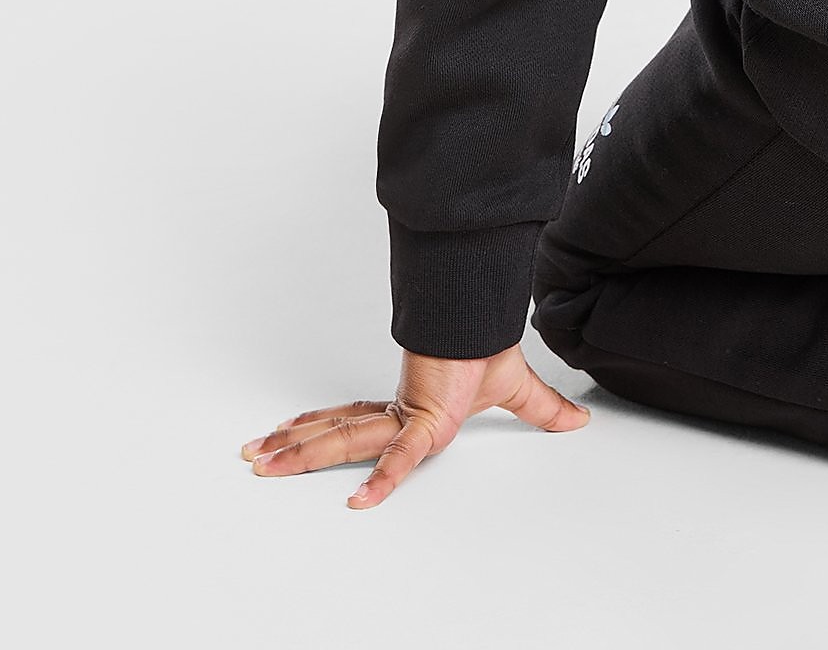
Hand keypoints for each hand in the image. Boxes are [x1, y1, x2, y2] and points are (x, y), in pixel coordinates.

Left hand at [240, 343, 590, 508]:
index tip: (282, 435)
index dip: (317, 429)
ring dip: (301, 451)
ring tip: (261, 461)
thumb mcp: (514, 394)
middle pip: (335, 433)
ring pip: (345, 440)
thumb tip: (576, 419)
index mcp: (409, 409)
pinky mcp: (425, 421)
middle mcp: (397, 413)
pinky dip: (382, 478)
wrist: (496, 324)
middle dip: (290, 445)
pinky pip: (402, 456)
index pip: (354, 422)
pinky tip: (359, 502)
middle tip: (250, 455)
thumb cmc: (492, 349)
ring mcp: (405, 417)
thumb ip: (539, 413)